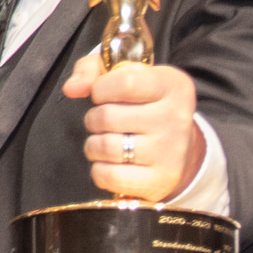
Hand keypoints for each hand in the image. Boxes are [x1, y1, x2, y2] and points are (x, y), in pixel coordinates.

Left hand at [67, 52, 202, 200]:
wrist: (180, 148)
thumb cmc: (145, 106)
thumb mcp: (126, 75)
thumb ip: (93, 70)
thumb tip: (72, 88)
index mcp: (173, 86)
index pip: (124, 82)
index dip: (100, 89)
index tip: (103, 95)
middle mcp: (176, 118)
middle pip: (107, 116)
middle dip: (94, 119)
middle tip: (103, 122)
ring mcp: (170, 152)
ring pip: (105, 147)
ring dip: (94, 145)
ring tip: (105, 142)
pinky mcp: (159, 181)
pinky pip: (109, 175)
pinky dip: (100, 170)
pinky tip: (111, 163)